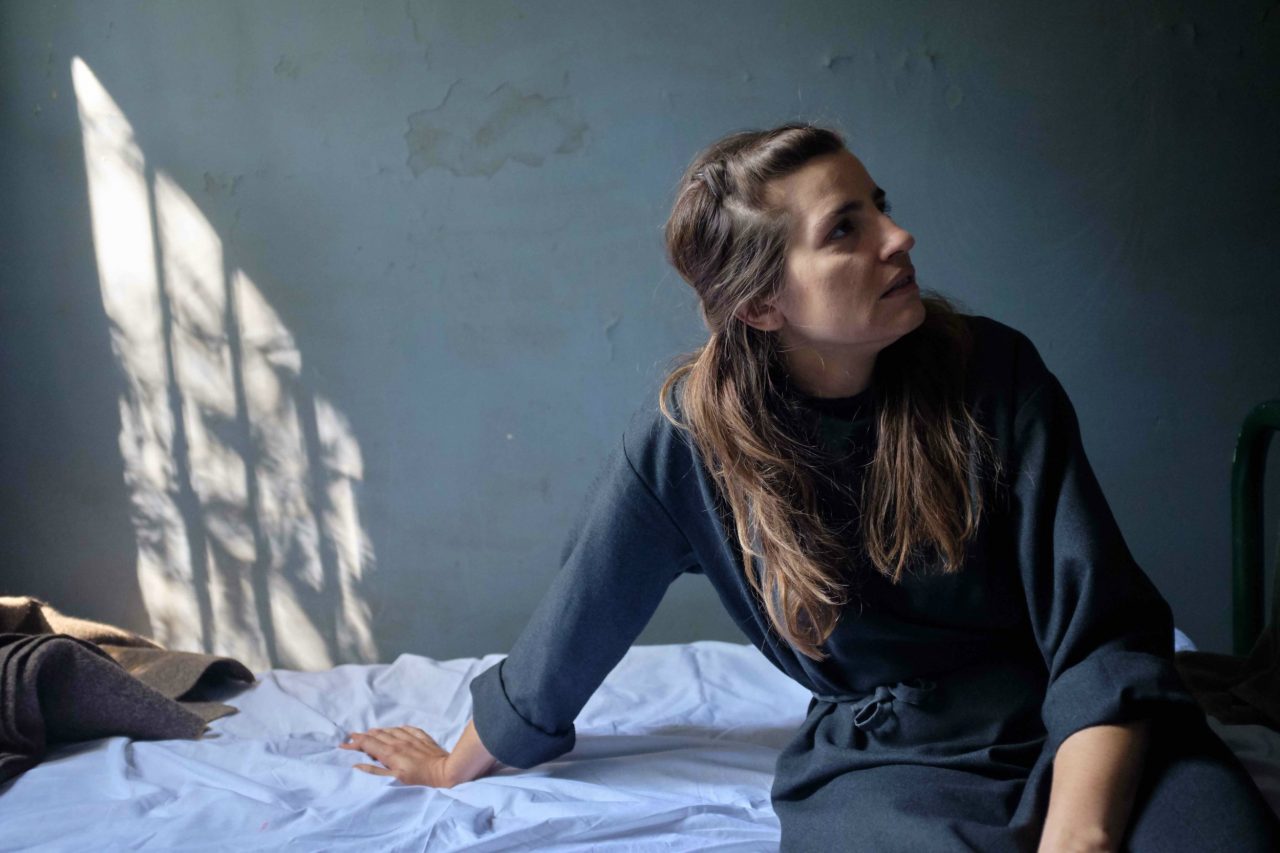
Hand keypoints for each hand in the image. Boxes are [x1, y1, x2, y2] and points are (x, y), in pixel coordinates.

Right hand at [340, 725, 455, 786]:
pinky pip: (408, 729)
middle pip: (377, 735)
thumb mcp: (395, 780)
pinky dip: (398, 729)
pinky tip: (397, 729)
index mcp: (390, 753)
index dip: (355, 743)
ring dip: (380, 731)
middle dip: (364, 736)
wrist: (445, 772)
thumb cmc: (420, 780)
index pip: (368, 744)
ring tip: (371, 732)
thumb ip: (375, 772)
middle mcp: (399, 742)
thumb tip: (358, 765)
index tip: (344, 743)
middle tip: (353, 736)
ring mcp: (412, 738)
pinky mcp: (423, 737)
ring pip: (391, 730)